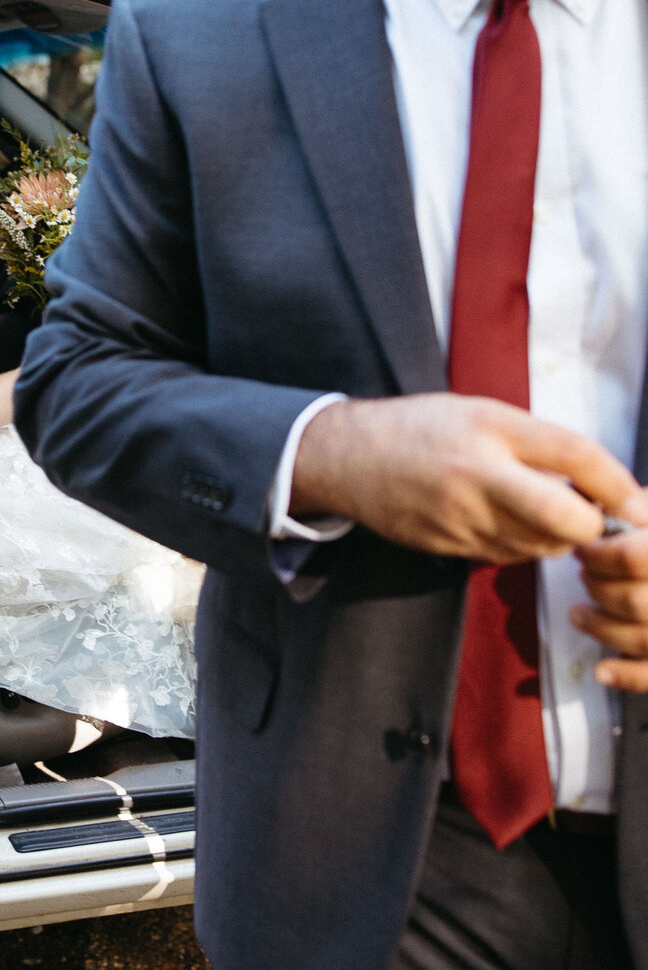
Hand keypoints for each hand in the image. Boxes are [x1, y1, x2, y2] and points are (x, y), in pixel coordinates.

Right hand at [290, 393, 639, 563]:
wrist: (350, 457)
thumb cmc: (422, 427)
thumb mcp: (482, 413)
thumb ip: (535, 442)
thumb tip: (596, 479)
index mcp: (491, 427)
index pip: (575, 455)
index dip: (617, 483)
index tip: (637, 501)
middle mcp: (477, 474)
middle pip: (565, 518)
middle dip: (592, 526)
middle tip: (595, 517)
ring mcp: (460, 516)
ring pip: (540, 546)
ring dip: (557, 538)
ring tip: (546, 514)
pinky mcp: (448, 546)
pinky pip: (506, 555)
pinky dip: (521, 545)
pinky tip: (506, 522)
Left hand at [572, 492, 647, 691]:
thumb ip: (642, 506)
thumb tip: (606, 503)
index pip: (634, 557)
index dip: (600, 554)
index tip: (584, 548)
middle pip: (633, 600)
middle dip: (598, 588)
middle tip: (584, 576)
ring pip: (641, 637)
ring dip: (600, 628)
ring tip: (578, 614)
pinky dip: (626, 676)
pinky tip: (602, 670)